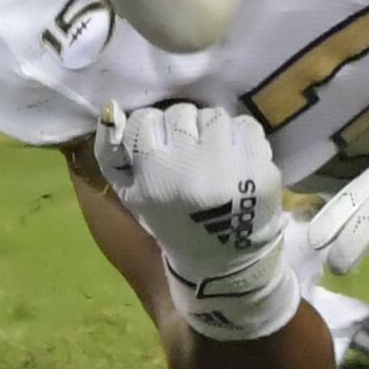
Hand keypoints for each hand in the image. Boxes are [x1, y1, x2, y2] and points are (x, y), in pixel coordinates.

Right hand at [97, 102, 314, 337]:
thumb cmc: (172, 223)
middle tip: (189, 155)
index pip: (145, 120)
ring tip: (214, 159)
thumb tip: (110, 109)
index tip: (160, 149)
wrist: (222, 260)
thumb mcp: (131, 196)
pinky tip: (236, 162)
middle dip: (184, 130)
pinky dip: (241, 138)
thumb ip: (111, 155)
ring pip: (214, 116)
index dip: (152, 131)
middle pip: (180, 113)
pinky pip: (246, 125)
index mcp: (154, 175)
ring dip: (213, 132)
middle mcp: (189, 164)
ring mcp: (228, 163)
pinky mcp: (258, 164)